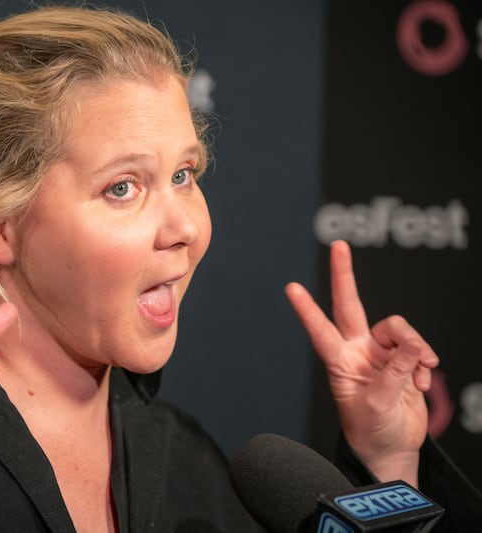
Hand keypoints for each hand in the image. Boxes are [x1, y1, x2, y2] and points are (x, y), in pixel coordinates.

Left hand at [285, 240, 438, 485]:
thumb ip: (395, 373)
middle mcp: (356, 350)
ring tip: (419, 375)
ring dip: (415, 348)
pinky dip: (423, 363)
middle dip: (344, 275)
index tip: (291, 288)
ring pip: (398, 329)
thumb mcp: (379, 405)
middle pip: (351, 304)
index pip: (320, 329)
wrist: (391, 448)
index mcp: (339, 361)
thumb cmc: (371, 430)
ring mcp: (379, 352)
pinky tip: (421, 383)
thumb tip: (411, 345)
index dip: (307, 309)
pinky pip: (417, 347)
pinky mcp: (402, 358)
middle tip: (338, 245)